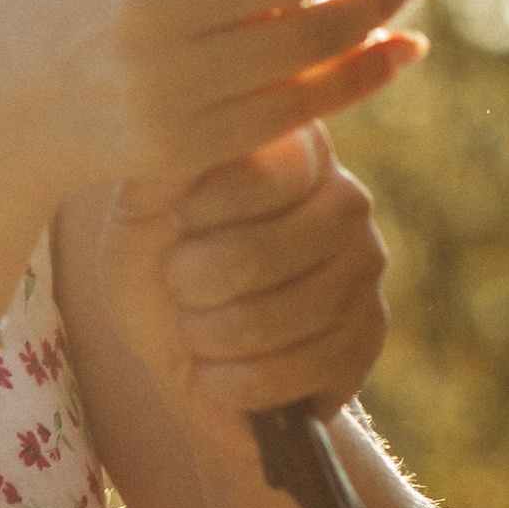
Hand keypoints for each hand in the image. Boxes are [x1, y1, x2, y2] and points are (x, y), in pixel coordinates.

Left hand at [102, 123, 390, 445]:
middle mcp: (345, 198)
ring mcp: (366, 268)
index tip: (176, 223)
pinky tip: (215, 373)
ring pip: (280, 316)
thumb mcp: (140, 212)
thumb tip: (184, 125)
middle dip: (192, 285)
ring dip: (210, 336)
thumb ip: (162, 170)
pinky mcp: (368, 336)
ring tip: (194, 328)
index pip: (260, 170)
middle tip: (179, 286)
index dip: (198, 211)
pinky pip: (302, 368)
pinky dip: (237, 382)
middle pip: (260, 252)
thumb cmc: (158, 263)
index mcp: (292, 147)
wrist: (185, 351)